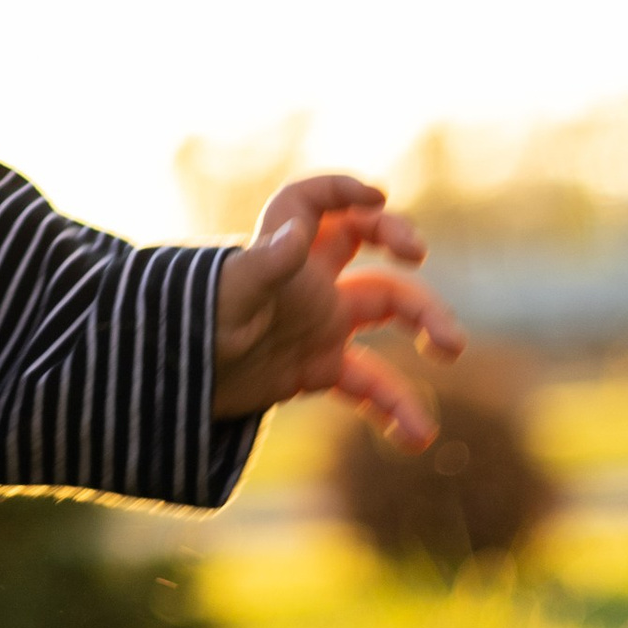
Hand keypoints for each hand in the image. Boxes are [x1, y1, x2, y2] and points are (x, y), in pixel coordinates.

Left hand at [210, 174, 465, 447]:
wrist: (175, 389)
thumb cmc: (194, 331)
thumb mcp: (229, 297)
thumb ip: (266, 264)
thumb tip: (299, 233)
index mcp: (280, 253)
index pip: (310, 203)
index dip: (341, 190)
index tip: (377, 196)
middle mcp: (305, 281)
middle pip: (363, 243)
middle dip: (397, 239)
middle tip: (418, 256)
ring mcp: (317, 324)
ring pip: (385, 309)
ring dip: (424, 322)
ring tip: (452, 348)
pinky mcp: (319, 368)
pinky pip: (369, 382)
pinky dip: (396, 407)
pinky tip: (418, 437)